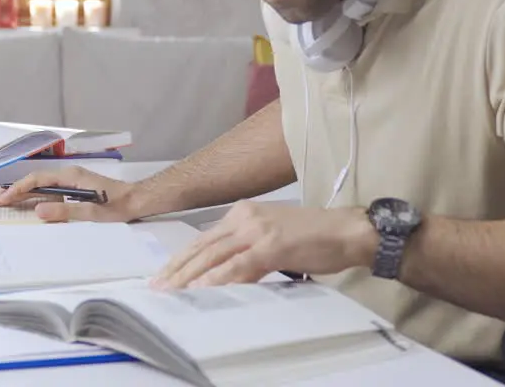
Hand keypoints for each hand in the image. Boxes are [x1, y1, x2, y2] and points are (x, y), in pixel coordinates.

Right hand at [0, 166, 140, 222]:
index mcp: (71, 176)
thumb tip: (38, 210)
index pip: (38, 180)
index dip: (18, 190)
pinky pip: (51, 189)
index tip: (3, 199)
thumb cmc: (118, 205)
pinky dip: (37, 195)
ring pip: (42, 184)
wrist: (138, 199)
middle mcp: (69, 174)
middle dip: (16, 190)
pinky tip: (30, 203)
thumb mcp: (92, 213)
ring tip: (6, 201)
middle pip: (37, 180)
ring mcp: (73, 180)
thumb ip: (65, 211)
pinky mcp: (76, 187)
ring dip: (25, 193)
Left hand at [151, 201, 376, 288]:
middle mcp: (245, 216)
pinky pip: (238, 264)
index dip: (182, 258)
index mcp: (244, 212)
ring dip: (190, 276)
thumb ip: (247, 250)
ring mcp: (258, 229)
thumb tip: (224, 272)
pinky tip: (202, 288)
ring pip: (214, 255)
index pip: (204, 238)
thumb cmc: (314, 237)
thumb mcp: (272, 238)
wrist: (347, 231)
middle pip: (202, 246)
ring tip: (172, 291)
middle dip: (177, 268)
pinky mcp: (271, 245)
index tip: (164, 275)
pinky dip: (218, 278)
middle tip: (157, 287)